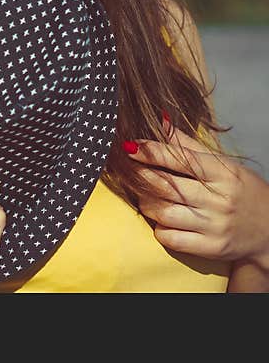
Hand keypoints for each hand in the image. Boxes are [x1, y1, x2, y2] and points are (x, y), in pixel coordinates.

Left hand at [126, 113, 268, 270]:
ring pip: (162, 212)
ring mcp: (215, 226)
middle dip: (140, 176)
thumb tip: (160, 120)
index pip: (182, 160)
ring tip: (145, 195)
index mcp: (224, 174)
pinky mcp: (211, 248)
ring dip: (145, 202)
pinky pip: (170, 237)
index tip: (130, 146)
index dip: (152, 152)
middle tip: (128, 170)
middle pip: (166, 186)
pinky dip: (158, 227)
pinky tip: (160, 219)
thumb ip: (189, 145)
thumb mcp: (223, 165)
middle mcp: (220, 200)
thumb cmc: (242, 192)